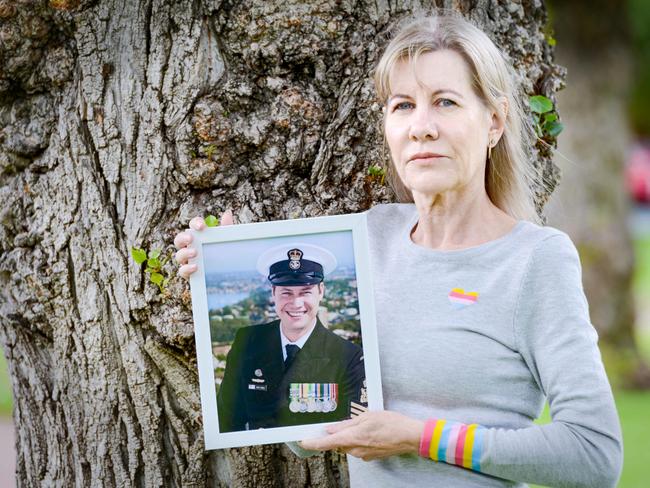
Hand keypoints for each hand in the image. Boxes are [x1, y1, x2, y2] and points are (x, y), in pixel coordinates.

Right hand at [173, 210, 233, 278]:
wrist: (228, 273)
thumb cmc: (224, 254)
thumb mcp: (227, 241)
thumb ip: (226, 228)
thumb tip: (227, 213)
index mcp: (199, 237)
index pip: (193, 226)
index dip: (195, 223)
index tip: (202, 226)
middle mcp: (190, 247)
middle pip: (179, 240)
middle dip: (183, 237)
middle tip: (191, 238)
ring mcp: (188, 261)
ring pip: (178, 255)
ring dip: (184, 253)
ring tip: (195, 252)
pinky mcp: (189, 274)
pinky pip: (183, 271)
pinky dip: (187, 269)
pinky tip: (195, 267)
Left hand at [298, 411, 423, 461]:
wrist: (410, 437)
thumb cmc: (390, 423)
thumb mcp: (367, 417)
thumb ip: (346, 424)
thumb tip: (331, 429)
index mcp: (352, 438)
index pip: (326, 443)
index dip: (313, 443)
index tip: (303, 441)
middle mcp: (356, 450)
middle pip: (338, 443)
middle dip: (336, 434)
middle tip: (338, 422)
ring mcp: (364, 455)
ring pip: (348, 445)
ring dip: (349, 435)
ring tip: (362, 423)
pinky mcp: (371, 456)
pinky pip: (358, 447)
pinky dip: (358, 439)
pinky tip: (369, 430)